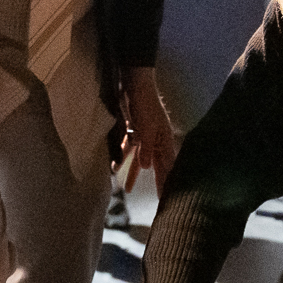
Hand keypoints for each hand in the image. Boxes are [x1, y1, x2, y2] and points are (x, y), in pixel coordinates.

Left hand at [119, 67, 175, 193]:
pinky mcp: (134, 131)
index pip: (167, 165)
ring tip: (127, 189)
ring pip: (140, 159)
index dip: (167, 181)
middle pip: (157, 164)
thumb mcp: (146, 128)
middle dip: (156, 181)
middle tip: (157, 199)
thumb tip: (148, 168)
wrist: (135, 84)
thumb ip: (146, 149)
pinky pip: (129, 149)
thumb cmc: (145, 105)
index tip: (168, 197)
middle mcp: (156, 140)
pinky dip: (123, 158)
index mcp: (164, 140)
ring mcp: (145, 136)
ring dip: (134, 173)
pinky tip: (115, 167)